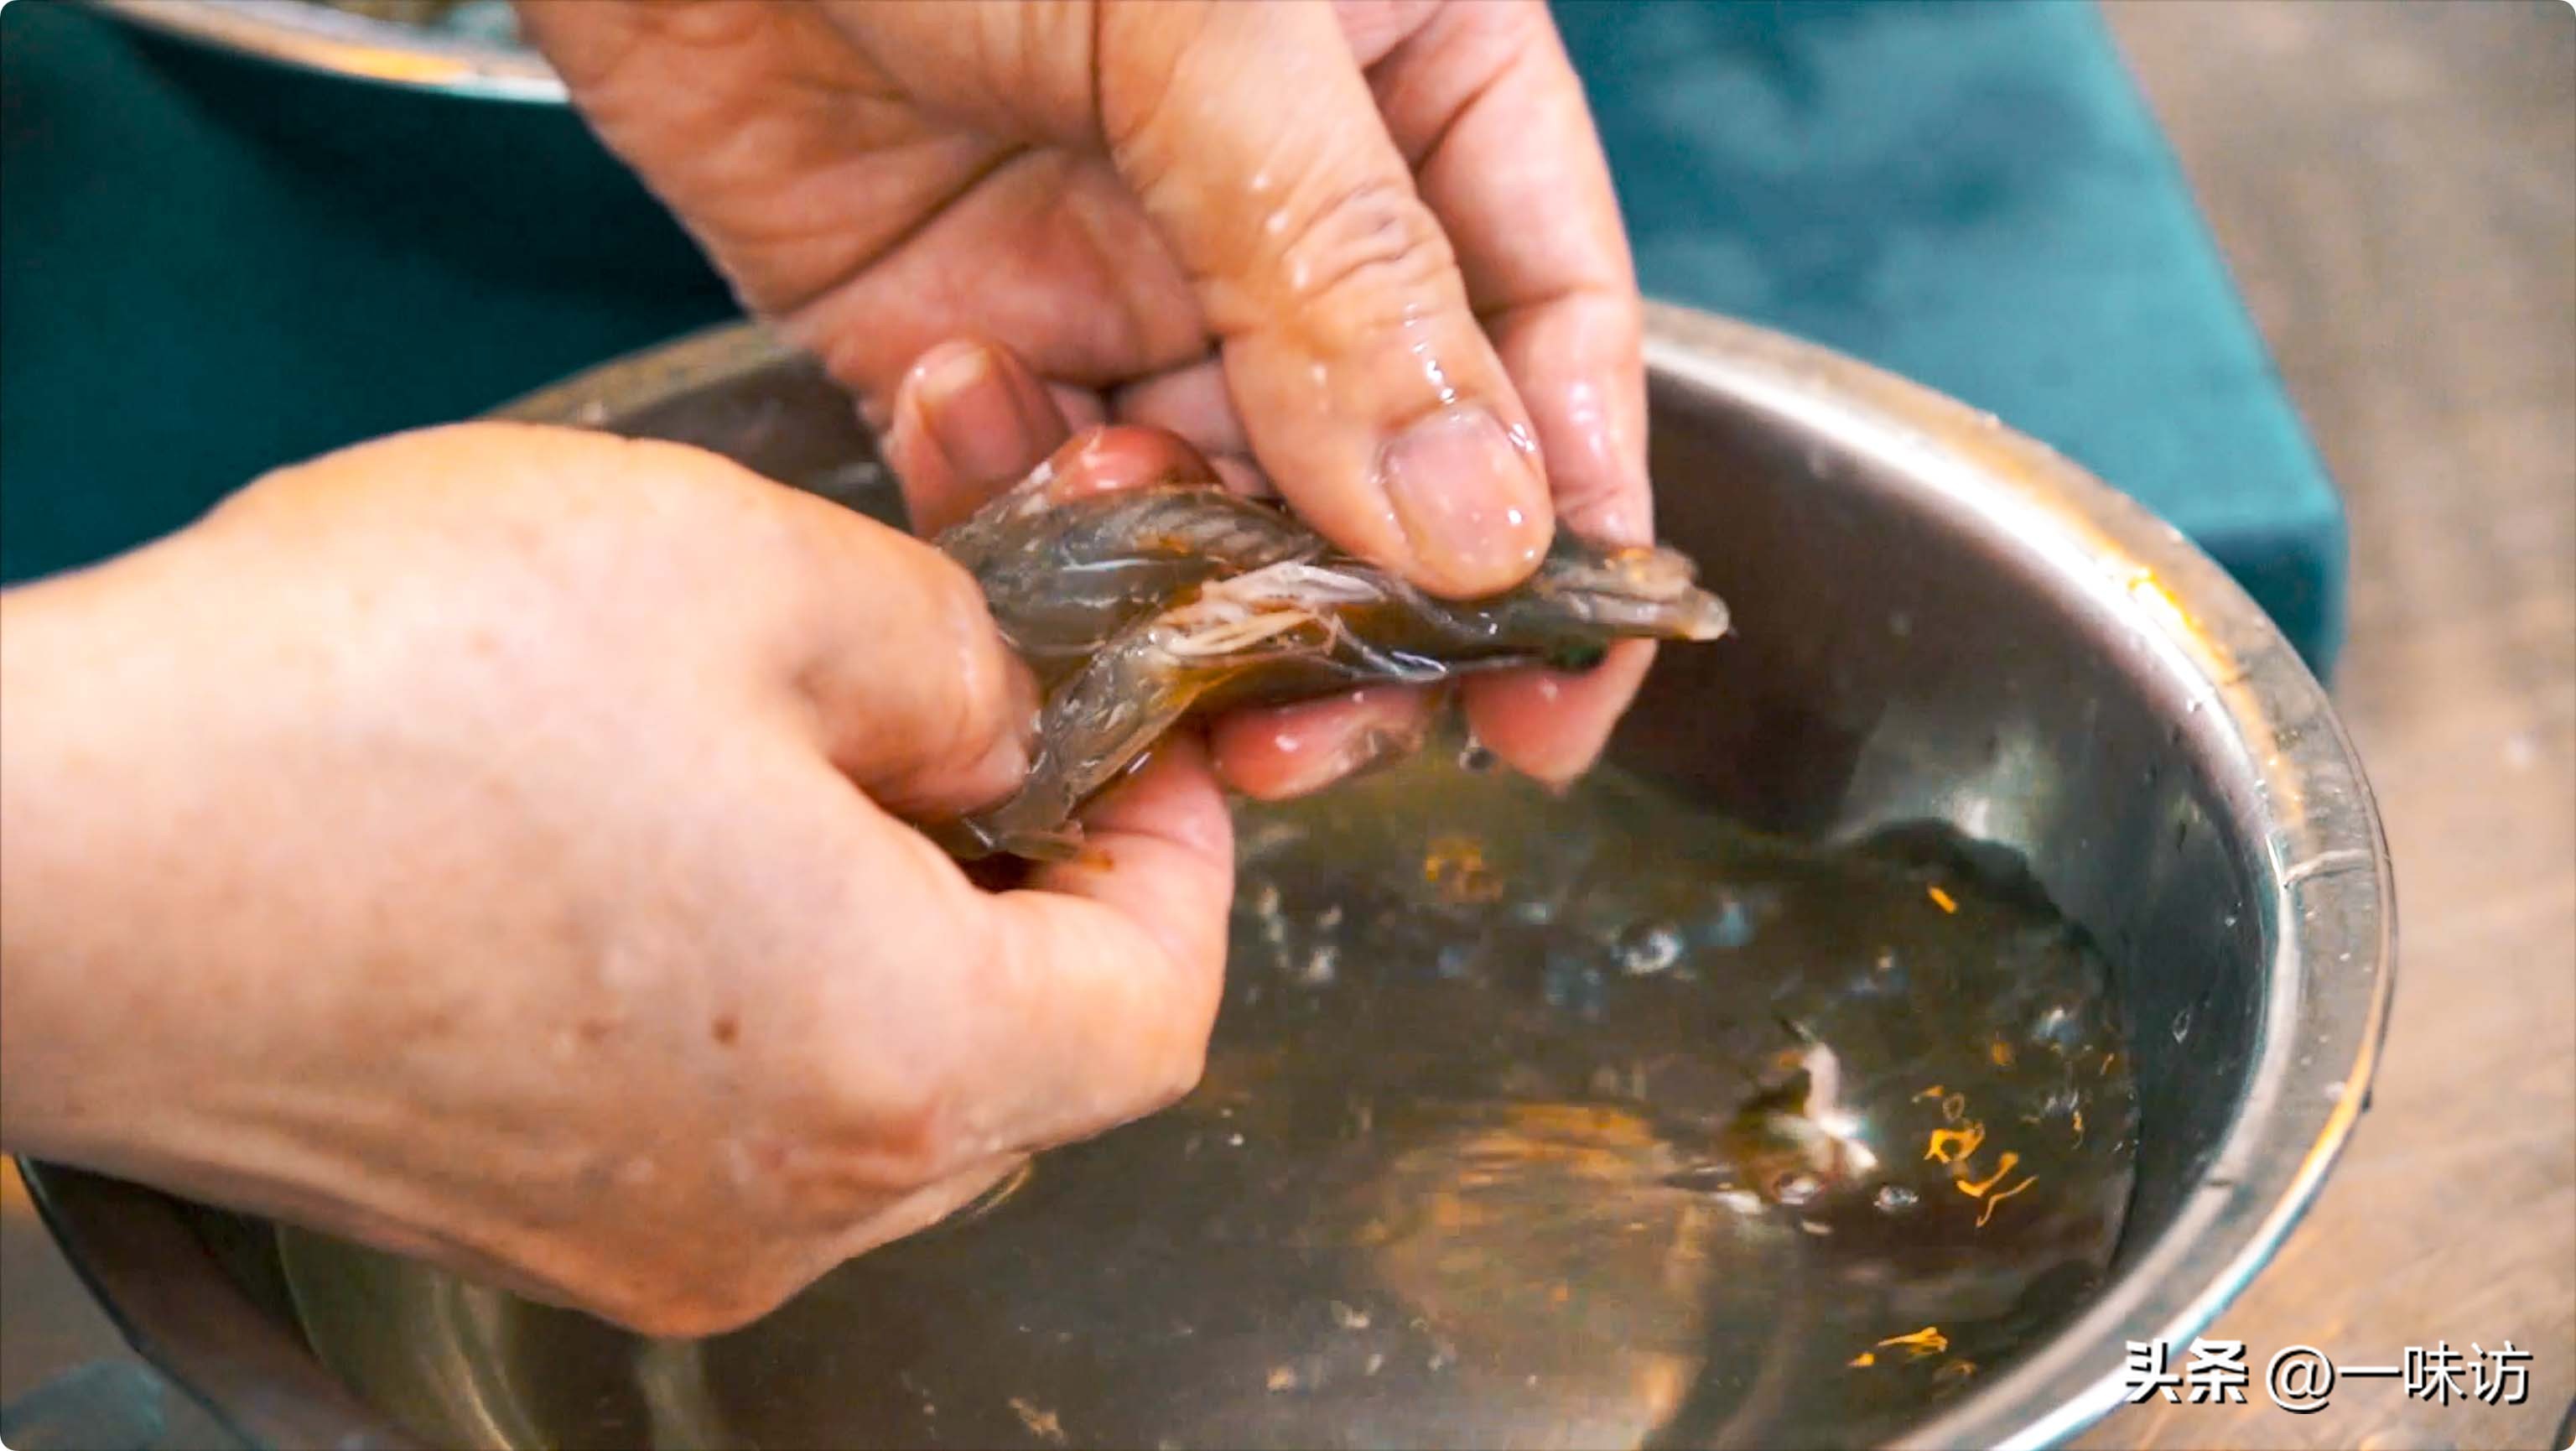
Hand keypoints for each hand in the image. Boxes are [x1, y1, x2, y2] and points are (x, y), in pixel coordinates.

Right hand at [0, 424, 1229, 1335]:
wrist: (37, 850)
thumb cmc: (366, 708)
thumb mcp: (744, 573)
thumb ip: (948, 653)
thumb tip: (1001, 723)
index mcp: (894, 1063)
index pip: (1159, 1006)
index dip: (1181, 857)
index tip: (1137, 746)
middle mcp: (788, 1205)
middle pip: (1028, 1068)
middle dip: (1035, 889)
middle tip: (973, 734)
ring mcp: (647, 1237)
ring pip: (880, 1098)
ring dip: (893, 938)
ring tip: (799, 769)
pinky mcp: (521, 1220)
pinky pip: (731, 1122)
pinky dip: (758, 995)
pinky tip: (659, 852)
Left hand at [518, 0, 1657, 789]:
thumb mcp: (1203, 12)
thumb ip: (1343, 263)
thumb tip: (1486, 528)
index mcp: (1411, 76)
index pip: (1545, 317)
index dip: (1572, 509)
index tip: (1558, 687)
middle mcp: (1282, 203)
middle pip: (1384, 462)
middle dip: (1360, 606)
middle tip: (1318, 728)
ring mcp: (1116, 278)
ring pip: (1208, 509)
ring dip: (1183, 588)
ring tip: (1140, 597)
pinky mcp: (957, 340)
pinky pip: (1031, 497)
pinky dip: (1021, 519)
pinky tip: (971, 418)